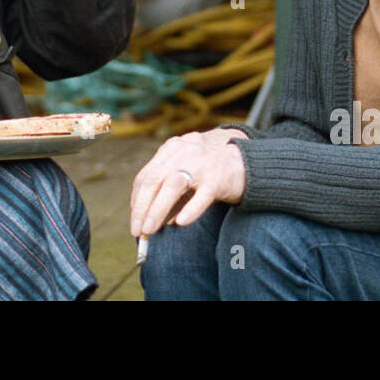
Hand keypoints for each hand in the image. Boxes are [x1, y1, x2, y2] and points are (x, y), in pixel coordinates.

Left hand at [129, 128, 248, 237]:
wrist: (245, 162)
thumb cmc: (208, 171)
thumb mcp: (184, 171)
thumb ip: (166, 189)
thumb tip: (146, 220)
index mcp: (172, 149)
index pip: (146, 175)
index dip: (136, 200)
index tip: (134, 220)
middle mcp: (184, 152)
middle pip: (154, 180)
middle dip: (142, 208)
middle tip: (137, 230)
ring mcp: (201, 164)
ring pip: (172, 186)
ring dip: (157, 210)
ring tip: (150, 229)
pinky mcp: (218, 179)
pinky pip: (201, 196)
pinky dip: (189, 210)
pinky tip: (181, 223)